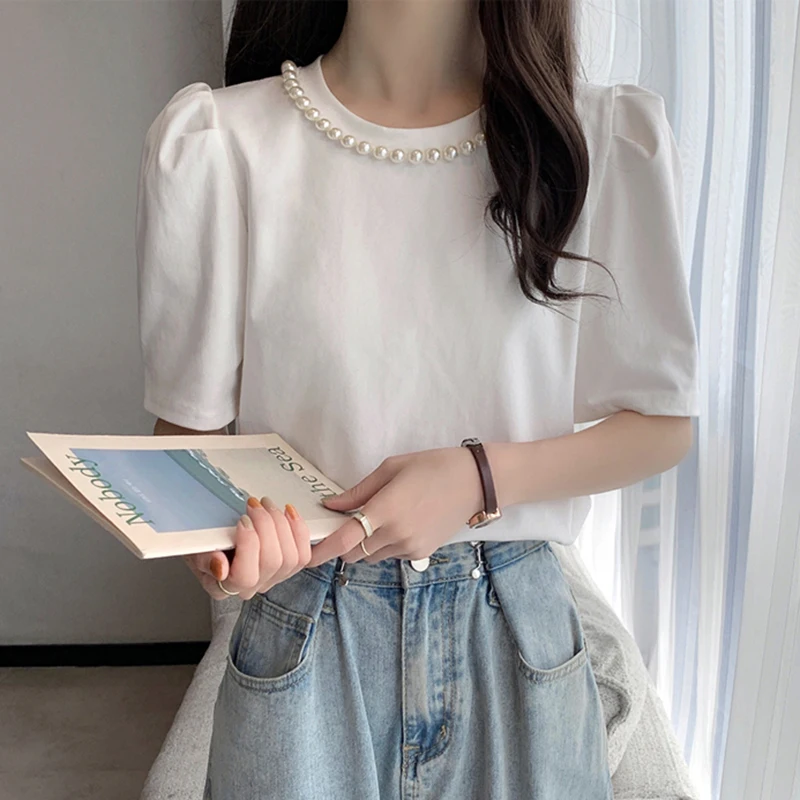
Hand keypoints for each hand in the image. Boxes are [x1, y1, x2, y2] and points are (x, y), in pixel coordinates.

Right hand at [183, 496, 311, 599]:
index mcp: (226, 586)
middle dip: (267, 526)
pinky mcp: (288, 566)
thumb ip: (204, 559)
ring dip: (282, 524)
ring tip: (267, 505)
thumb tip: (220, 567)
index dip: (249, 545)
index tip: (242, 520)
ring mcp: (273, 578)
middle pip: (273, 562)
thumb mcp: (194, 548)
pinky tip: (288, 513)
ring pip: (292, 558)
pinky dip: (299, 530)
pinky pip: (305, 555)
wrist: (212, 542)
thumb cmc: (204, 544)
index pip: (245, 576)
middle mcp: (252, 587)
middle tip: (254, 505)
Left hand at [306, 447, 484, 567]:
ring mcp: (410, 546)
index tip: (306, 556)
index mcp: (386, 509)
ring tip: (382, 517)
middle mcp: (396, 534)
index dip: (322, 551)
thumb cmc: (432, 466)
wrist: (476, 482)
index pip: (344, 539)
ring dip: (366, 544)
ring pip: (372, 556)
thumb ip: (358, 491)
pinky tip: (402, 522)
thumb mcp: (391, 468)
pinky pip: (392, 555)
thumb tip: (331, 505)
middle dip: (344, 543)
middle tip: (348, 521)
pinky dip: (387, 544)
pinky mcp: (421, 553)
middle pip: (353, 553)